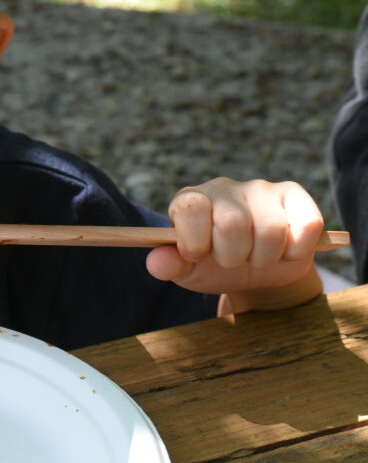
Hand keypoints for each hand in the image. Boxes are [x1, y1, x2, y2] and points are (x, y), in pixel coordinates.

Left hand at [146, 178, 323, 299]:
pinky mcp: (294, 196)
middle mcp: (223, 188)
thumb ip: (169, 265)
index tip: (197, 256)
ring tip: (256, 257)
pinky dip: (297, 251)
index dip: (195, 240)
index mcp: (190, 200)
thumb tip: (155, 263)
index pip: (190, 208)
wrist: (253, 274)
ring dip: (264, 258)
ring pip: (271, 230)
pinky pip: (307, 224)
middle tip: (232, 261)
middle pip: (233, 223)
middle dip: (233, 257)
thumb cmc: (212, 266)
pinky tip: (285, 251)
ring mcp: (260, 189)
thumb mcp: (186, 270)